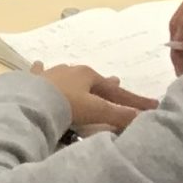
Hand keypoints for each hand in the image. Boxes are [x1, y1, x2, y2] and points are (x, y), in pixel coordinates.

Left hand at [37, 63, 155, 133]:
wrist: (30, 103)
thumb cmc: (66, 105)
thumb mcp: (96, 111)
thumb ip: (119, 115)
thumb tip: (143, 118)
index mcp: (89, 76)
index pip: (117, 92)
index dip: (135, 101)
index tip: (152, 106)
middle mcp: (71, 71)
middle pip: (94, 81)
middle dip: (107, 85)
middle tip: (117, 84)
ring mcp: (51, 74)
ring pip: (70, 76)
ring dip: (80, 80)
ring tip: (85, 80)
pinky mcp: (33, 81)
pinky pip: (41, 74)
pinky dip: (43, 71)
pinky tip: (40, 64)